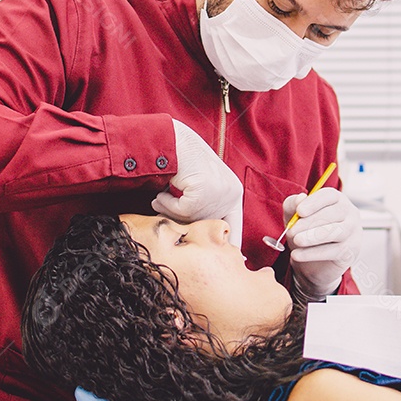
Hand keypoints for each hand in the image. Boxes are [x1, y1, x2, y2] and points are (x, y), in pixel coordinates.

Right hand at [151, 120, 242, 245]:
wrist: (171, 140)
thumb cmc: (183, 164)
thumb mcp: (201, 189)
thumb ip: (205, 210)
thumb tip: (207, 245)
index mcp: (234, 192)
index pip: (235, 225)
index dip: (232, 243)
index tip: (236, 259)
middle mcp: (231, 192)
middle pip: (208, 227)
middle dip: (187, 222)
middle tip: (171, 208)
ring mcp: (218, 192)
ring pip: (192, 220)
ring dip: (173, 210)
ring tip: (167, 194)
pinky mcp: (202, 191)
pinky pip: (181, 211)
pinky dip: (167, 203)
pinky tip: (165, 190)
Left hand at [283, 187, 361, 297]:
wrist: (315, 262)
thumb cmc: (306, 231)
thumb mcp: (295, 217)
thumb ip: (293, 205)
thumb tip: (300, 199)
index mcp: (337, 200)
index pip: (330, 195)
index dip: (314, 202)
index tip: (299, 211)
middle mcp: (350, 214)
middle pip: (333, 214)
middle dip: (309, 222)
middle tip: (291, 231)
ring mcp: (353, 233)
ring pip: (336, 232)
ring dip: (313, 237)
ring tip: (296, 241)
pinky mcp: (351, 251)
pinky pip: (334, 251)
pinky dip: (313, 253)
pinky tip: (297, 255)